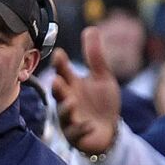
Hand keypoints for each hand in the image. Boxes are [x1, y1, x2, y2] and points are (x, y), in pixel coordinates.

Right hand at [52, 27, 120, 155]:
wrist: (107, 130)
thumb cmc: (100, 102)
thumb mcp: (102, 77)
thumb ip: (94, 55)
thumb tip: (90, 29)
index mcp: (71, 85)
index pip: (63, 71)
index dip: (61, 64)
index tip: (60, 54)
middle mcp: (67, 100)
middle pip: (59, 92)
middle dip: (58, 87)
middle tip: (57, 80)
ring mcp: (70, 118)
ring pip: (64, 113)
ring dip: (66, 108)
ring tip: (72, 102)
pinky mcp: (76, 135)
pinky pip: (75, 133)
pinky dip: (81, 129)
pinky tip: (88, 125)